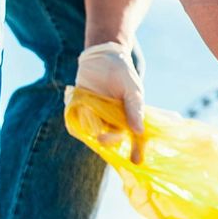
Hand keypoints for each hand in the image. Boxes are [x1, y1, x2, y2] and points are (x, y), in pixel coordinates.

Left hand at [76, 42, 144, 163]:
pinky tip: (82, 107)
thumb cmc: (123, 74)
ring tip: (93, 118)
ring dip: (94, 130)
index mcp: (129, 118)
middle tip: (106, 139)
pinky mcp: (80, 110)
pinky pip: (78, 122)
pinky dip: (79, 120)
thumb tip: (139, 131)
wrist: (102, 57)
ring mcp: (97, 116)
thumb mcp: (132, 90)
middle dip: (110, 140)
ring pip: (95, 131)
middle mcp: (113, 121)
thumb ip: (134, 109)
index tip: (136, 161)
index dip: (137, 150)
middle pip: (113, 138)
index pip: (135, 138)